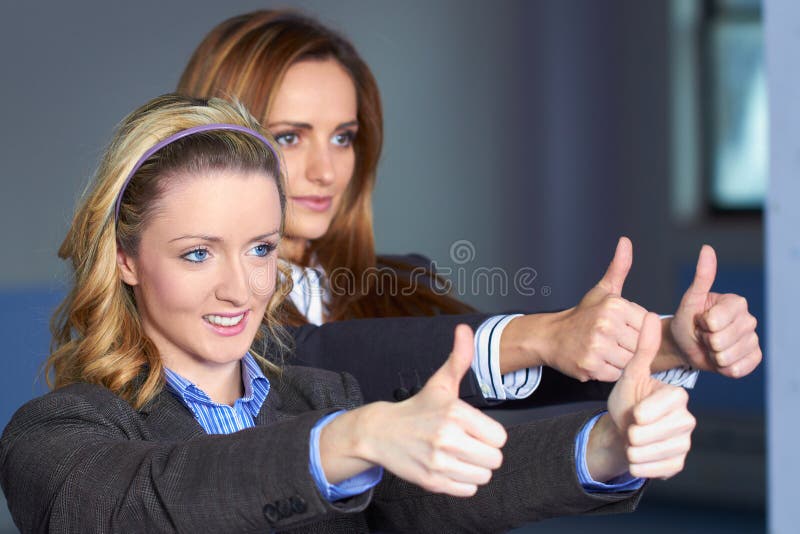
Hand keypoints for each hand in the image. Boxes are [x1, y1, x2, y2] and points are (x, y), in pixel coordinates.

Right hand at [323, 325, 507, 496]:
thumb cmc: (417, 408)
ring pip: (483, 477)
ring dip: (474, 468)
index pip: (499, 437)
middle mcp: (447, 438)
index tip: (474, 428)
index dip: (489, 434)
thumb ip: (460, 358)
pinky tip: (449, 467)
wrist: (380, 432)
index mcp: (455, 413)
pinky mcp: (431, 482)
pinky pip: (468, 490)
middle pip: (494, 459)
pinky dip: (462, 482)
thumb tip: (464, 329)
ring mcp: (438, 462)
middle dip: (484, 452)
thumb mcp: (440, 383)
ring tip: (458, 455)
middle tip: (467, 443)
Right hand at [530, 237, 646, 381]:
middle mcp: (606, 324)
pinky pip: (615, 375)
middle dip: (628, 347)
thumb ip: (619, 268)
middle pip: (639, 345)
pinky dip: (609, 372)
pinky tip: (598, 361)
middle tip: (612, 342)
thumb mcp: (603, 291)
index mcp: (614, 305)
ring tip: (605, 351)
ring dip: (620, 361)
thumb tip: (626, 241)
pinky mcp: (590, 366)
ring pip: (629, 362)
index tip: (619, 328)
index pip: (647, 326)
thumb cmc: (582, 316)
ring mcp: (597, 347)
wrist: (551, 337)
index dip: (635, 330)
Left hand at [592, 313, 695, 480]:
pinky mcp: (677, 464)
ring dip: (631, 448)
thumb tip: (651, 315)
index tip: (634, 410)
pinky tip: (637, 454)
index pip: (654, 410)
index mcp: (678, 397)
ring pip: (647, 452)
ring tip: (632, 438)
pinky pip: (650, 469)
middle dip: (631, 431)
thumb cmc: (627, 400)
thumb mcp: (630, 374)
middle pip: (647, 433)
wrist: (621, 431)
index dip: (638, 413)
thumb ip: (643, 348)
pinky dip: (636, 463)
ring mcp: (684, 444)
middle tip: (632, 425)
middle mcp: (687, 420)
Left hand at [669, 245, 761, 377]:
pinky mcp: (753, 357)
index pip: (715, 322)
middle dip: (705, 341)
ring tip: (709, 347)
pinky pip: (739, 368)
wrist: (686, 345)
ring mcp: (752, 339)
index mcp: (736, 302)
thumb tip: (707, 248)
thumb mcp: (690, 300)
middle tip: (702, 336)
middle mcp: (748, 319)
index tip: (699, 321)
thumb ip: (701, 277)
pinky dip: (724, 368)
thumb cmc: (686, 320)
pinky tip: (719, 359)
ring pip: (728, 355)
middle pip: (721, 340)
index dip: (702, 325)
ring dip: (712, 355)